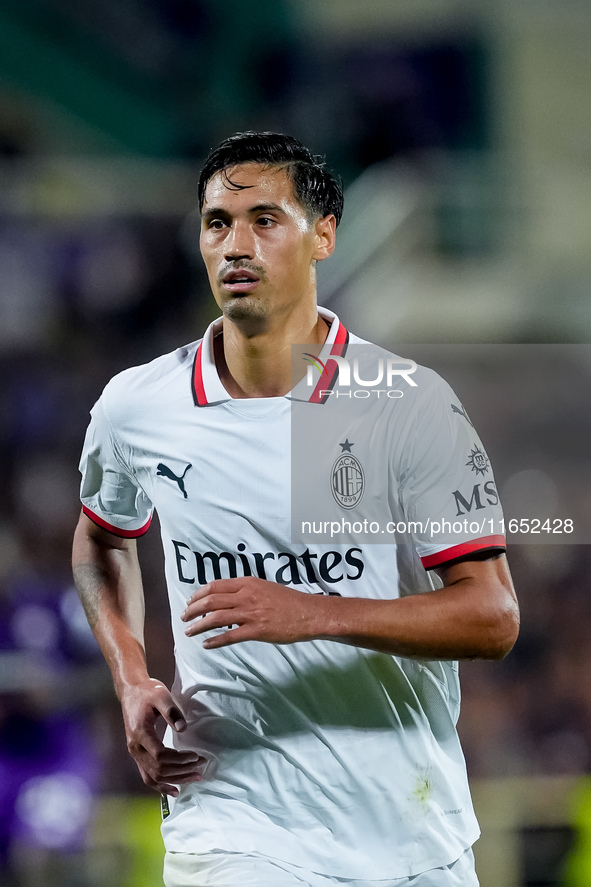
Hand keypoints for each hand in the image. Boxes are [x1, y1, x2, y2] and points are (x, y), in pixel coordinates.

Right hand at [120, 677, 205, 796]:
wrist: (131, 691)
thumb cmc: (147, 692)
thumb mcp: (161, 695)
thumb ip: (171, 711)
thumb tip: (184, 729)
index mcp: (140, 733)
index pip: (161, 756)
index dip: (180, 759)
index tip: (196, 756)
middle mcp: (135, 748)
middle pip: (158, 769)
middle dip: (181, 771)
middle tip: (201, 767)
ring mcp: (135, 753)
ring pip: (154, 777)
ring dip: (175, 780)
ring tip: (195, 778)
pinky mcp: (138, 755)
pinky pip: (147, 776)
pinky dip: (161, 786)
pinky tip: (174, 790)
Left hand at [181, 577, 325, 648]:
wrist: (308, 613)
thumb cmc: (289, 601)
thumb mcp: (265, 587)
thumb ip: (246, 590)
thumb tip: (227, 598)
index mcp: (248, 583)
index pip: (215, 586)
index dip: (198, 594)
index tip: (190, 601)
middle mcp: (247, 596)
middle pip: (210, 601)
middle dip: (192, 610)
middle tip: (184, 617)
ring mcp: (251, 613)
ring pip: (216, 618)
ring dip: (198, 626)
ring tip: (189, 632)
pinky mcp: (257, 630)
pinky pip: (230, 636)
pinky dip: (215, 641)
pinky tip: (207, 644)